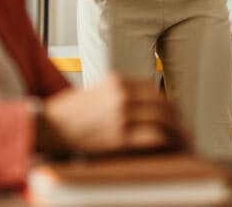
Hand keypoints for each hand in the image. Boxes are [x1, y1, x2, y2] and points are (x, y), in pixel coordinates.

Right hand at [37, 74, 187, 155]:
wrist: (46, 127)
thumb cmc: (67, 114)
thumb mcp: (95, 93)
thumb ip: (118, 95)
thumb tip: (143, 109)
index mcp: (116, 81)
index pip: (154, 90)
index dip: (168, 105)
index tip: (174, 116)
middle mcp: (122, 94)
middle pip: (164, 104)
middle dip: (178, 120)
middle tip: (185, 132)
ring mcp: (122, 114)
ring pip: (165, 120)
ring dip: (179, 133)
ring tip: (185, 143)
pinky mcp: (120, 136)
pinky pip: (156, 137)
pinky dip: (170, 143)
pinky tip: (175, 149)